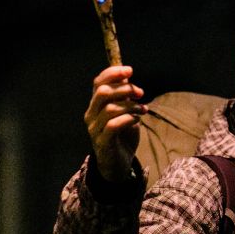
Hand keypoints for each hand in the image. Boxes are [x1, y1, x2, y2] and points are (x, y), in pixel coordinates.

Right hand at [84, 65, 145, 181]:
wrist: (118, 163)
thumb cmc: (122, 135)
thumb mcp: (125, 111)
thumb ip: (124, 96)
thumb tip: (127, 76)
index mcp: (95, 105)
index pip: (98, 83)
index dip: (113, 73)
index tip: (130, 70)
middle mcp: (91, 115)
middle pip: (103, 92)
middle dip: (125, 89)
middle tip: (140, 93)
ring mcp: (95, 129)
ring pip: (110, 108)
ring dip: (131, 105)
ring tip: (143, 109)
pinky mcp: (102, 142)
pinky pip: (114, 125)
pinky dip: (128, 119)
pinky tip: (137, 120)